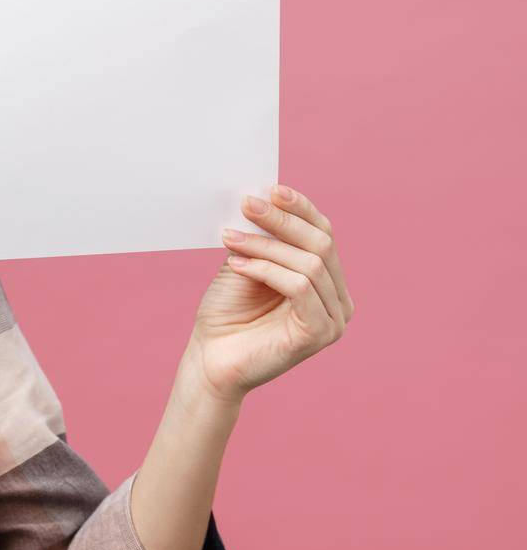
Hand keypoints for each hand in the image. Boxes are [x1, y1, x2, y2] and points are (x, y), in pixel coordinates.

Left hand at [185, 184, 355, 404]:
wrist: (210, 360)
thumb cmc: (226, 314)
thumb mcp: (246, 264)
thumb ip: (262, 238)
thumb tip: (263, 197)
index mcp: (327, 281)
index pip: (324, 234)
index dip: (301, 209)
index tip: (271, 189)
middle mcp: (339, 299)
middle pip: (321, 244)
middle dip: (282, 220)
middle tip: (246, 204)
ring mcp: (334, 320)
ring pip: (309, 263)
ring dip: (265, 245)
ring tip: (229, 238)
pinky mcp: (319, 334)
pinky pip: (300, 287)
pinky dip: (266, 269)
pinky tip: (236, 264)